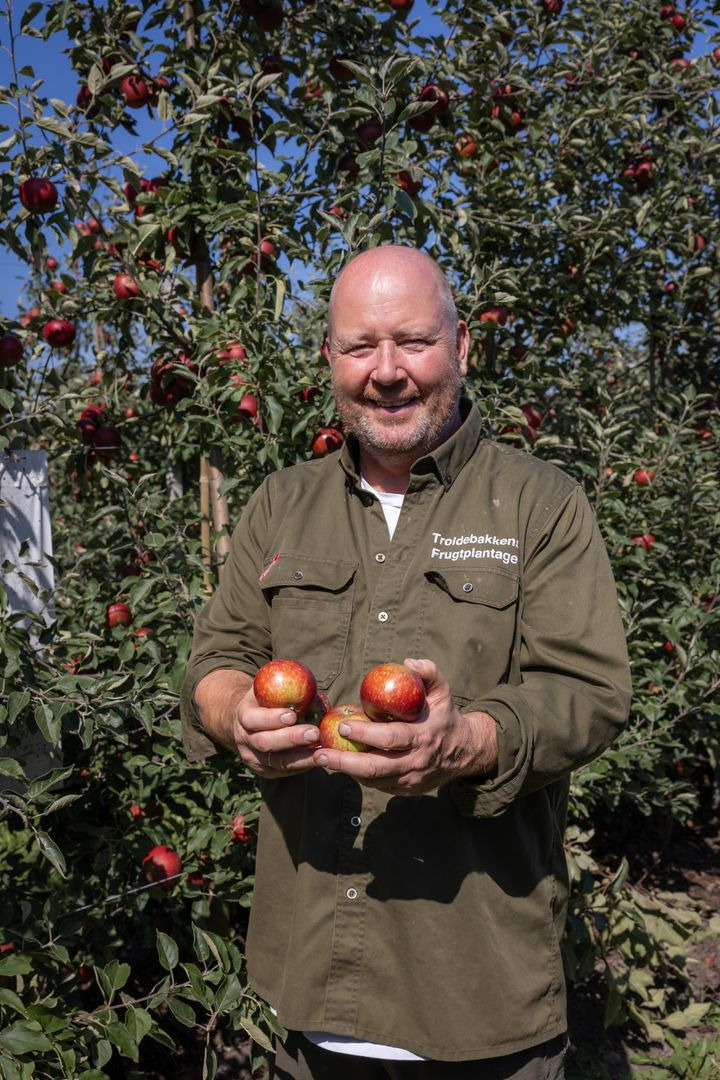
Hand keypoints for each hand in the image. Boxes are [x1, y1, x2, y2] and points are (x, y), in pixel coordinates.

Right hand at [235, 686, 322, 777]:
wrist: (248, 721)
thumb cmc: (265, 699)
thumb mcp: (268, 688)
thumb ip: (284, 688)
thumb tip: (310, 690)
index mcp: (243, 715)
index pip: (253, 719)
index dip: (272, 718)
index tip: (292, 715)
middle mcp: (244, 739)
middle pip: (265, 743)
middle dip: (291, 739)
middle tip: (314, 733)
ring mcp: (253, 758)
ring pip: (277, 762)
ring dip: (302, 758)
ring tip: (323, 752)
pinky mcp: (265, 771)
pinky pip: (285, 771)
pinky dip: (303, 766)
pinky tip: (319, 759)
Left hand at [311, 658, 497, 794]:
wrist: (464, 752)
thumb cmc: (444, 716)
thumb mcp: (442, 691)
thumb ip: (429, 672)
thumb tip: (408, 662)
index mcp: (423, 736)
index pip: (391, 738)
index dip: (365, 734)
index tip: (343, 725)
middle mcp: (416, 761)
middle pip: (375, 767)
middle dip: (345, 761)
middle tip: (321, 752)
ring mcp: (410, 779)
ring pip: (373, 780)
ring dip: (346, 771)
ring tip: (322, 759)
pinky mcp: (406, 790)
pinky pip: (378, 785)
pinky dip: (358, 777)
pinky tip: (342, 765)